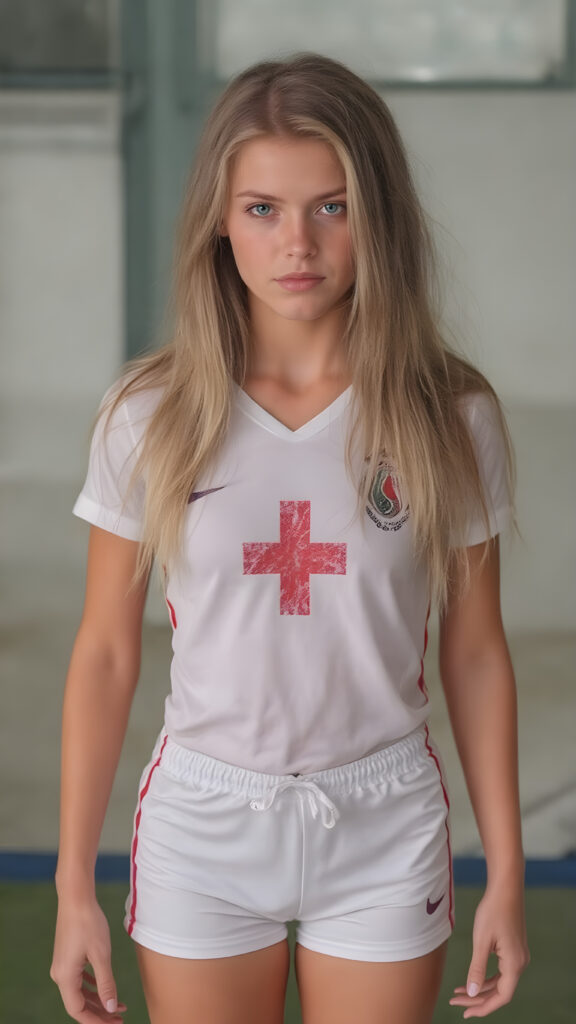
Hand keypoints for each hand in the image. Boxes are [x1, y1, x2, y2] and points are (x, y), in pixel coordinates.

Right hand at [50, 896, 127, 1021]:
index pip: (77, 1011)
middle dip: (99, 1012)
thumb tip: (110, 1008)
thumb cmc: (89, 924)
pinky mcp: (67, 956)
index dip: (96, 1021)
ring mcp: (62, 965)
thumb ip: (106, 983)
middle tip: (120, 1017)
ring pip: (79, 991)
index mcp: (65, 978)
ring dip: (97, 999)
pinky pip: (78, 979)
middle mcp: (60, 975)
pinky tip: (104, 986)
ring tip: (118, 1005)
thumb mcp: (101, 955)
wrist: (76, 898)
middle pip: (78, 1003)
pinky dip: (92, 986)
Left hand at [448, 883, 529, 1017]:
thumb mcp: (481, 941)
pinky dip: (486, 977)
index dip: (484, 1007)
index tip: (465, 1012)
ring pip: (499, 982)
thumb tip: (471, 992)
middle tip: (456, 1001)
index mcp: (514, 964)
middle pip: (500, 991)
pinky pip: (501, 971)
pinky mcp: (513, 949)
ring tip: (459, 991)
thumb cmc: (493, 911)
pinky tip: (472, 977)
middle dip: (477, 999)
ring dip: (480, 988)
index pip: (501, 997)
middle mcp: (520, 963)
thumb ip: (477, 969)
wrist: (505, 889)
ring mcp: (518, 956)